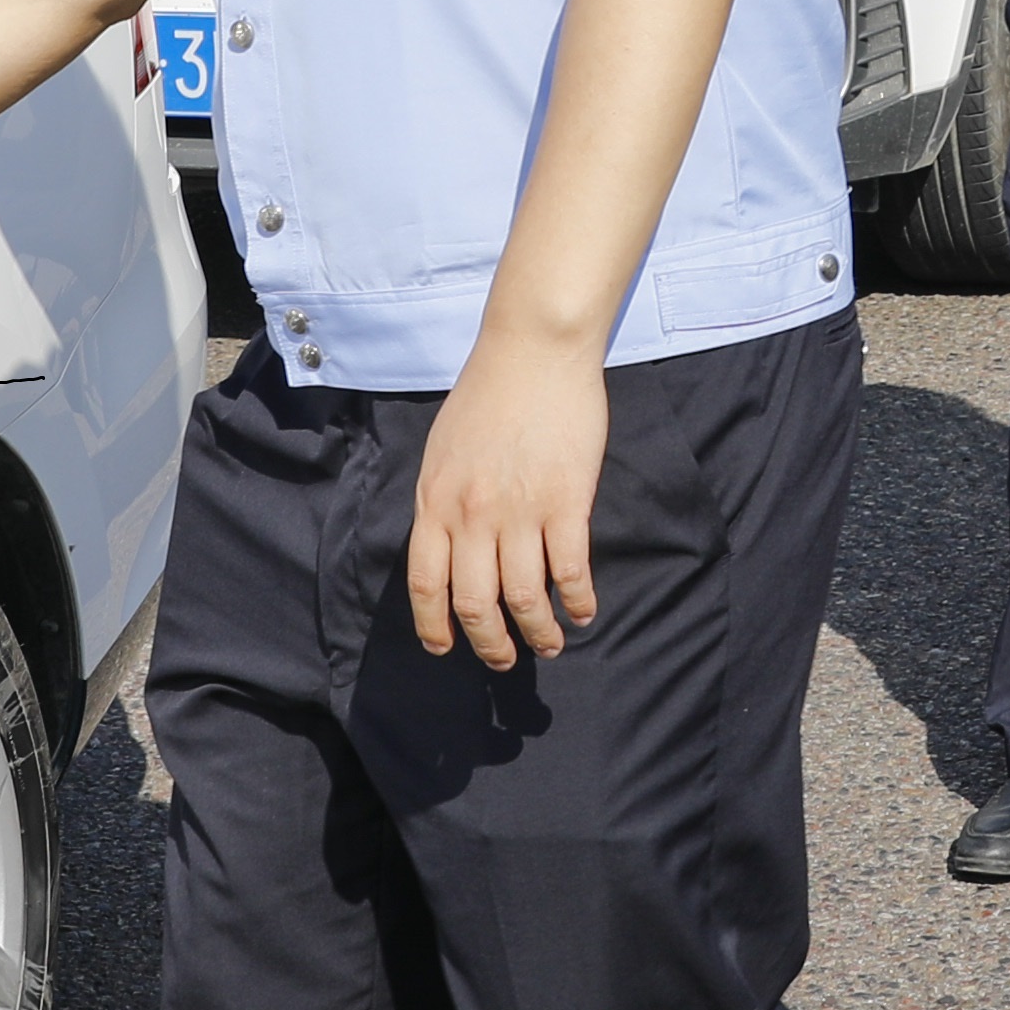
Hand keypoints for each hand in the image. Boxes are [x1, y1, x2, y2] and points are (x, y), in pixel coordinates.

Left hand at [406, 339, 607, 666]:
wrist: (533, 350)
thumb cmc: (486, 394)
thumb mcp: (442, 451)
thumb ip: (442, 501)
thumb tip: (447, 549)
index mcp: (436, 501)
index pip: (426, 583)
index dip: (435, 625)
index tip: (446, 648)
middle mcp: (472, 514)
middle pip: (475, 603)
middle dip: (490, 644)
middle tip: (504, 659)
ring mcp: (520, 510)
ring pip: (525, 598)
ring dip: (538, 632)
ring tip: (550, 644)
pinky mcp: (566, 502)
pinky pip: (570, 570)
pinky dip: (577, 601)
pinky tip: (582, 612)